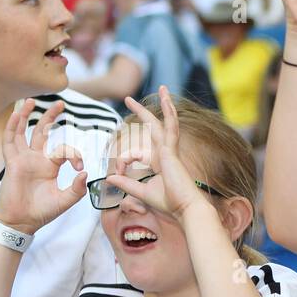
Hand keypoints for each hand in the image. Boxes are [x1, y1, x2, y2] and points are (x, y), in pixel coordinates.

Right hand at [0, 98, 87, 235]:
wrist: (22, 222)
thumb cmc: (42, 212)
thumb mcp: (65, 201)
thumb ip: (77, 189)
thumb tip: (85, 173)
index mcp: (49, 166)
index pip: (63, 150)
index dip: (74, 155)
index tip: (79, 170)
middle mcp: (36, 159)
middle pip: (42, 132)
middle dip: (50, 117)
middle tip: (61, 103)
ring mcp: (23, 159)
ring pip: (24, 132)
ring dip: (27, 116)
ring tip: (32, 100)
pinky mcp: (12, 163)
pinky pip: (10, 141)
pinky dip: (13, 127)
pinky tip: (17, 114)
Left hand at [107, 86, 203, 218]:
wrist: (187, 209)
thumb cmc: (170, 204)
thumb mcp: (141, 192)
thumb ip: (126, 184)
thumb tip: (109, 178)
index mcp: (161, 163)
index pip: (139, 151)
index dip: (123, 159)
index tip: (116, 171)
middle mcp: (167, 154)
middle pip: (155, 127)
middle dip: (143, 112)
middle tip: (130, 99)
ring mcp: (172, 151)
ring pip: (167, 122)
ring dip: (165, 104)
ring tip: (162, 88)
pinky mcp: (173, 151)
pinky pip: (171, 128)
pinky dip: (170, 113)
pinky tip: (168, 100)